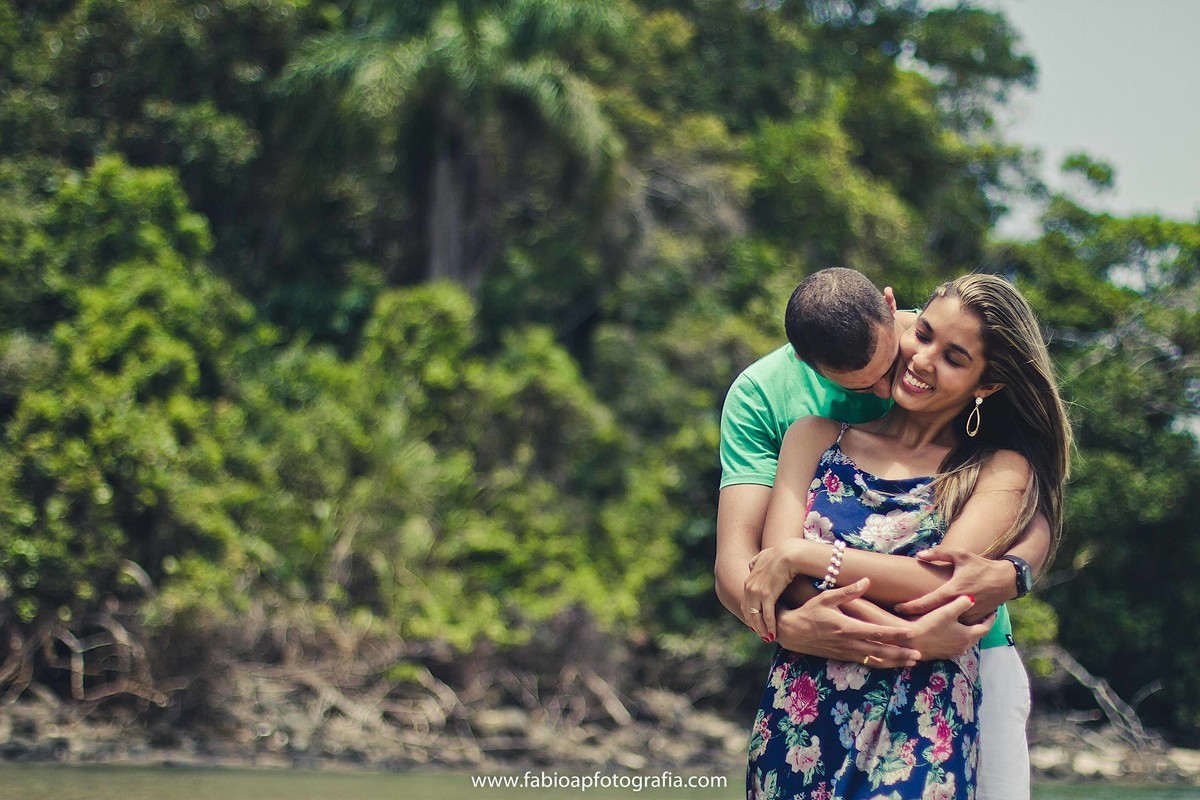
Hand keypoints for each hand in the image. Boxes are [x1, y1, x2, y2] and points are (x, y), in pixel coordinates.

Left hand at [742, 542, 801, 640]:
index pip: (746, 603)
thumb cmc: (780, 554)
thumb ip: (755, 561)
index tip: (755, 624)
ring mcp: (756, 591)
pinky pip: (767, 615)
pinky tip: (773, 632)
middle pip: (749, 612)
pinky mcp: (767, 595)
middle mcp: (749, 587)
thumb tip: (750, 564)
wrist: (788, 553)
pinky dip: (770, 625)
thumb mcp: (763, 556)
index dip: (750, 615)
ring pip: (757, 616)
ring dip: (762, 629)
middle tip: (761, 634)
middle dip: (754, 625)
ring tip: (767, 638)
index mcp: (748, 581)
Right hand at [774, 579, 920, 667]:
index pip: (876, 632)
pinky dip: (880, 664)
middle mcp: (848, 642)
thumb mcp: (826, 597)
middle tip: (919, 655)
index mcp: (846, 627)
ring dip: (894, 661)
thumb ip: (848, 591)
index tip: (911, 633)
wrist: (791, 632)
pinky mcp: (842, 656)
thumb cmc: (808, 611)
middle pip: (880, 650)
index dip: (895, 633)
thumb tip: (866, 580)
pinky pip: (864, 662)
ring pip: (874, 659)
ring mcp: (845, 652)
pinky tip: (890, 664)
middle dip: (901, 653)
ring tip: (910, 663)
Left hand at [893, 545, 1015, 622]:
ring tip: (914, 623)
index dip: (910, 607)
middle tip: (901, 617)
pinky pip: (956, 625)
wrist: (1005, 580)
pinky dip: (946, 625)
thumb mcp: (961, 554)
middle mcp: (959, 606)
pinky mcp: (974, 621)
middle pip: (932, 616)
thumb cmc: (980, 566)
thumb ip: (939, 553)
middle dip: (916, 618)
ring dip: (931, 623)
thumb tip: (919, 554)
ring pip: (945, 623)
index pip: (927, 602)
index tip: (897, 608)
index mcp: (953, 590)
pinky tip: (934, 626)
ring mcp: (968, 616)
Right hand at [907, 595, 994, 659]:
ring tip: (967, 622)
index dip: (990, 619)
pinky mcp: (943, 653)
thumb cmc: (930, 625)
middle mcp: (964, 646)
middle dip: (980, 625)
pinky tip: (952, 631)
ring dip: (970, 631)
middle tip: (981, 615)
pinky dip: (959, 636)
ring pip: (967, 640)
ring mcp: (953, 651)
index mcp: (968, 636)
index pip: (985, 627)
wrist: (911, 642)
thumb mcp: (947, 611)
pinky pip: (957, 644)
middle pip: (977, 635)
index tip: (993, 611)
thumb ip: (962, 603)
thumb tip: (973, 598)